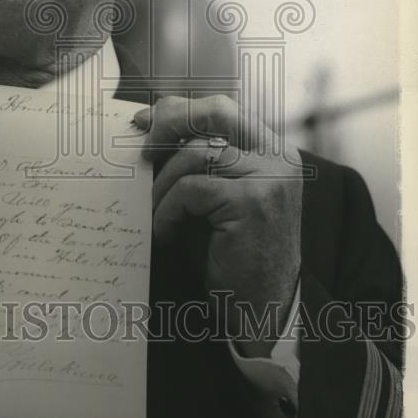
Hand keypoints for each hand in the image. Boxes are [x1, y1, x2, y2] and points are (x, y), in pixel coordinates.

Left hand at [135, 95, 301, 355]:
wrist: (260, 308)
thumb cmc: (230, 251)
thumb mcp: (213, 195)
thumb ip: (196, 161)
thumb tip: (147, 127)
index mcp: (271, 149)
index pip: (221, 109)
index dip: (179, 110)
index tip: (144, 122)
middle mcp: (278, 156)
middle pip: (214, 113)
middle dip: (169, 123)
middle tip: (140, 150)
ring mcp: (270, 177)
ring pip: (196, 154)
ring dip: (162, 185)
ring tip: (153, 214)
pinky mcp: (254, 201)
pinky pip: (191, 189)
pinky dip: (167, 211)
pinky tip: (163, 234)